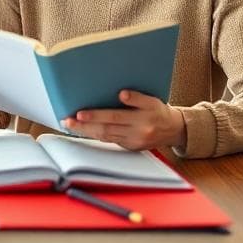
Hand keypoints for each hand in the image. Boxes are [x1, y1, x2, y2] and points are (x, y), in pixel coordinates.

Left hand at [61, 90, 186, 150]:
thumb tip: (121, 94)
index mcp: (144, 116)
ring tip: (69, 124)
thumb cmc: (159, 111)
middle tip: (68, 119)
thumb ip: (137, 97)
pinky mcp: (130, 148)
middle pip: (107, 127)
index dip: (98, 114)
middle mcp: (138, 131)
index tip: (81, 112)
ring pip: (106, 136)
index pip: (117, 115)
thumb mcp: (153, 100)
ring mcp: (133, 141)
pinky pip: (109, 141)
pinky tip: (82, 130)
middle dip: (86, 124)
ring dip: (86, 130)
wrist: (174, 130)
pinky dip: (95, 135)